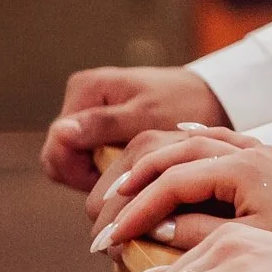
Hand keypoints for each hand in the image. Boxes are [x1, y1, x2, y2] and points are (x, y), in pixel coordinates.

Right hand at [43, 66, 228, 190]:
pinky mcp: (102, 125)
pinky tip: (135, 168)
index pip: (57, 146)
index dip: (79, 173)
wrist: (214, 96)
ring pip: (73, 160)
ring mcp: (90, 112)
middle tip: (129, 180)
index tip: (115, 182)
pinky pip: (89, 156)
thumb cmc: (186, 104)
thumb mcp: (147, 117)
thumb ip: (103, 125)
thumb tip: (61, 132)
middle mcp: (81, 97)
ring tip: (136, 173)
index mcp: (85, 89)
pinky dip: (108, 167)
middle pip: (61, 155)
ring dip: (99, 173)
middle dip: (88, 174)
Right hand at [94, 133, 271, 256]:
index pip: (170, 182)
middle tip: (104, 218)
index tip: (105, 242)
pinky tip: (172, 143)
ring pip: (191, 142)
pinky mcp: (263, 159)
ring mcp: (255, 150)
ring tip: (123, 189)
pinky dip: (188, 142)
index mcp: (242, 168)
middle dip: (134, 185)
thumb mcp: (247, 245)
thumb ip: (197, 233)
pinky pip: (216, 140)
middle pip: (172, 152)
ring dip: (154, 163)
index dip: (134, 212)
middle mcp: (247, 150)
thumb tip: (152, 230)